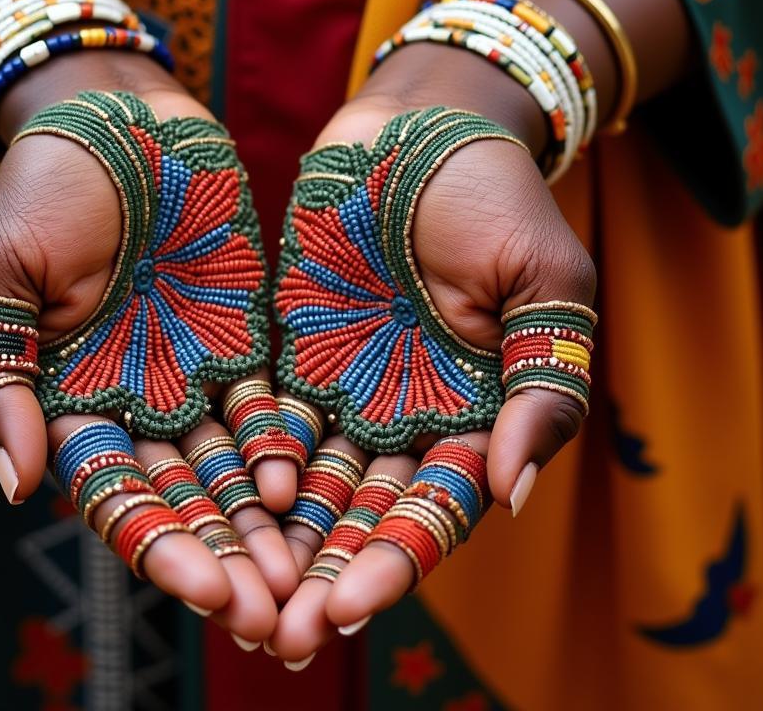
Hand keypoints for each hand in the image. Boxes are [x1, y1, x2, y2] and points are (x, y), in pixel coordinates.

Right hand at [0, 50, 300, 646]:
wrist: (117, 119)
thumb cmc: (45, 186)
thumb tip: (17, 481)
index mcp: (69, 400)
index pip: (116, 494)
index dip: (160, 544)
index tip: (209, 591)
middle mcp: (134, 403)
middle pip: (184, 500)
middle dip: (226, 558)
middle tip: (277, 615)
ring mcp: (192, 373)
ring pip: (232, 468)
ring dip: (265, 525)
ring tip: (310, 577)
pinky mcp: (243, 337)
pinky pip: (272, 404)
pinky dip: (288, 447)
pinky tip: (311, 485)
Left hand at [268, 44, 595, 665]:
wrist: (418, 128)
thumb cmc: (495, 195)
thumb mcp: (547, 279)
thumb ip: (545, 381)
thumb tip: (511, 487)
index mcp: (477, 411)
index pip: (435, 504)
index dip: (395, 557)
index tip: (348, 605)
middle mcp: (409, 413)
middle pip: (363, 512)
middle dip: (322, 571)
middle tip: (277, 634)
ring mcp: (348, 385)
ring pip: (309, 481)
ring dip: (276, 538)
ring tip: (233, 591)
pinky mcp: (294, 349)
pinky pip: (266, 418)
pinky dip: (246, 462)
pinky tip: (215, 502)